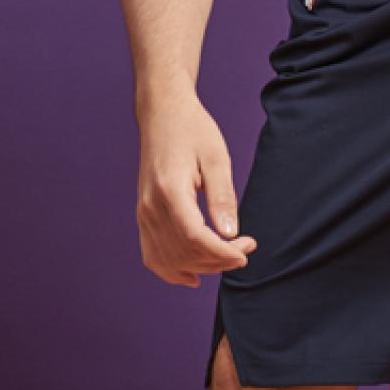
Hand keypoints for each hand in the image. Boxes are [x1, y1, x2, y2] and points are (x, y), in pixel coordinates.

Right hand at [135, 95, 257, 286]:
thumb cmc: (193, 131)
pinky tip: (194, 275)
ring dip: (201, 266)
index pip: (196, 237)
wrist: (162, 115)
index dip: (222, 253)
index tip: (247, 250)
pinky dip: (172, 271)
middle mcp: (150, 207)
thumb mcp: (217, 157)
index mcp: (170, 191)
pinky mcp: (142, 215)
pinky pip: (151, 255)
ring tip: (228, 255)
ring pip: (169, 259)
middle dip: (219, 259)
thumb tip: (231, 233)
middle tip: (246, 246)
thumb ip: (223, 196)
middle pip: (184, 252)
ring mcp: (142, 213)